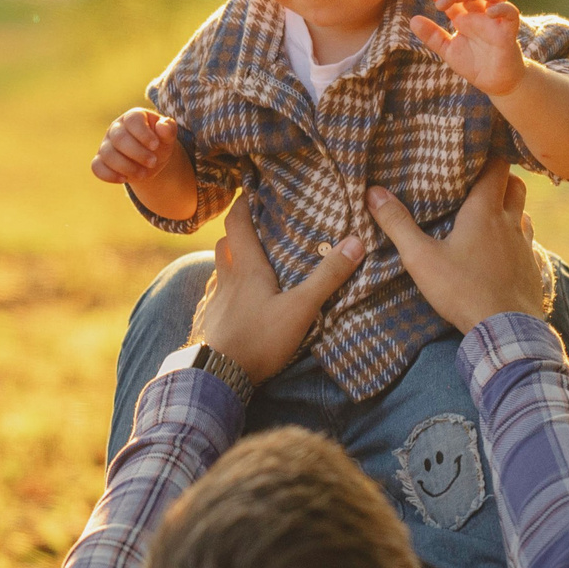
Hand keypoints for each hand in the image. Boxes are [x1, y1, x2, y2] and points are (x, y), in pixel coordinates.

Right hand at [91, 108, 198, 223]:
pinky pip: (97, 167)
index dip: (143, 133)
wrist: (149, 160)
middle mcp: (116, 128)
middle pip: (119, 138)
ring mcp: (106, 144)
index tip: (155, 146)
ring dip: (126, 167)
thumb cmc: (159, 143)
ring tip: (144, 174)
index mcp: (133, 117)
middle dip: (137, 153)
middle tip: (153, 162)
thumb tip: (162, 126)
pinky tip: (124, 179)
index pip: (132, 120)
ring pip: (108, 154)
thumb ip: (168, 129)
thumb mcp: (167, 137)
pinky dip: (109, 175)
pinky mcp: (101, 160)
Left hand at [188, 205, 366, 383]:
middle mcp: (225, 278)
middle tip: (256, 226)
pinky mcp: (212, 321)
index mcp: (245, 267)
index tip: (251, 190)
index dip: (242, 204)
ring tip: (251, 261)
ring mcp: (215, 301)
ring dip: (231, 260)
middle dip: (237, 231)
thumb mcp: (300, 308)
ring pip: (219, 269)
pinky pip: (217, 294)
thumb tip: (356, 242)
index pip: (236, 223)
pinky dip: (227, 288)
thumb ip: (327, 277)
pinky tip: (240, 299)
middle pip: (225, 243)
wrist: (219, 376)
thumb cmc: (259, 338)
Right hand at [363, 163, 547, 334]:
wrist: (504, 330)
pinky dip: (516, 240)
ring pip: (524, 214)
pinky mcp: (531, 270)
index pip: (497, 167)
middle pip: (516, 186)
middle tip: (481, 182)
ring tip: (491, 215)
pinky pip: (527, 244)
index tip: (475, 154)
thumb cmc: (462, 290)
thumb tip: (373, 193)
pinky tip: (502, 252)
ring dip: (511, 209)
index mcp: (485, 212)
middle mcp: (510, 223)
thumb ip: (398, 224)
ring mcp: (525, 247)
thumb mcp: (421, 258)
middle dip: (501, 180)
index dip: (489, 157)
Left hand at [412, 0, 527, 97]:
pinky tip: (489, 12)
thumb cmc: (474, 64)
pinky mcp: (508, 30)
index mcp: (464, 17)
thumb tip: (412, 20)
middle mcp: (479, 14)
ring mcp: (495, 20)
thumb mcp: (448, 50)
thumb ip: (432, 36)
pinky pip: (511, 12)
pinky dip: (502, 8)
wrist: (495, 83)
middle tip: (440, 3)